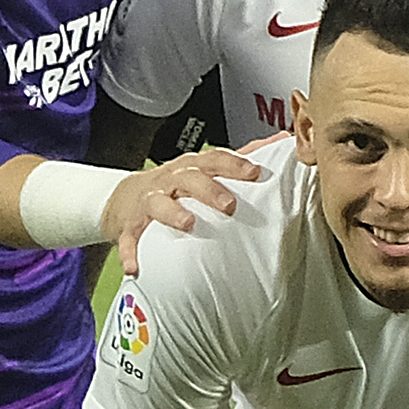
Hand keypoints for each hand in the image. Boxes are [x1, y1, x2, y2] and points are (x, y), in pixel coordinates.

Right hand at [108, 144, 263, 272]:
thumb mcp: (206, 169)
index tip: (254, 172)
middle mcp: (171, 180)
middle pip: (190, 178)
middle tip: (229, 205)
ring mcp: (149, 201)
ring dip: (173, 212)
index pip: (214, 159)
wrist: (128, 198)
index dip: (234, 164)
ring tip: (188, 223)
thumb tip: (279, 142)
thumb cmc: (178, 185)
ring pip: (159, 202)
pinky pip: (129, 238)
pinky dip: (130, 252)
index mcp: (193, 167)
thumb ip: (239, 160)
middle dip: (210, 190)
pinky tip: (135, 266)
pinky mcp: (130, 225)